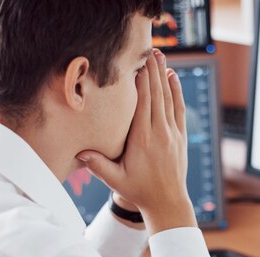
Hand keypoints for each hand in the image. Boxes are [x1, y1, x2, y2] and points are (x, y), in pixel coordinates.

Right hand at [77, 50, 195, 233]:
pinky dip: (176, 92)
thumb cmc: (139, 191)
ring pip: (168, 99)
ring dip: (164, 76)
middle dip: (152, 71)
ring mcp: (172, 134)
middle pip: (156, 95)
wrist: (167, 203)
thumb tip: (79, 153)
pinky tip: (173, 78)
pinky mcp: (180, 137)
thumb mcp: (116, 181)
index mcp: (142, 140)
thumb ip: (98, 166)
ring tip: (160, 56)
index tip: (136, 64)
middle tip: (149, 51)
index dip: (140, 82)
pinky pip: (178, 109)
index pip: (142, 104)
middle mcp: (160, 133)